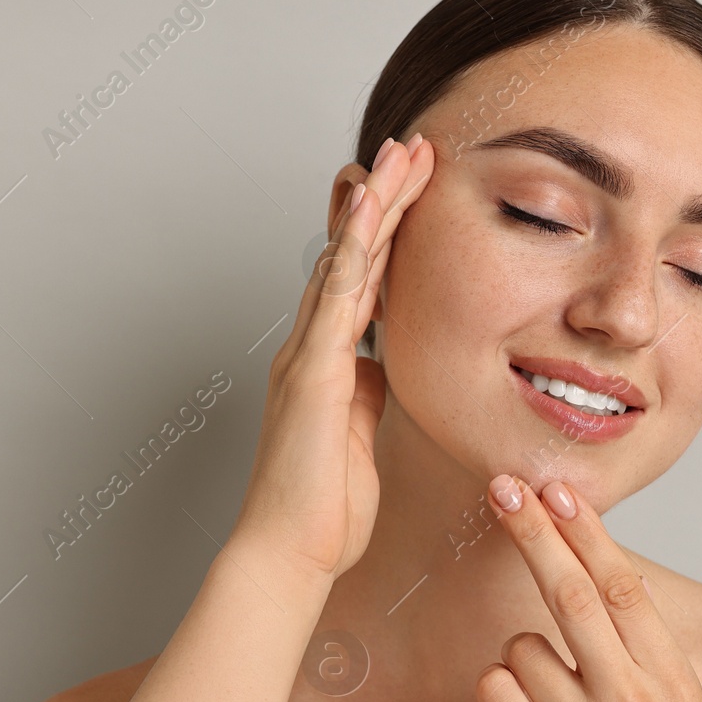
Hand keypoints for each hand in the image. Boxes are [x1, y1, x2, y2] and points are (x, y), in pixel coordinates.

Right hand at [232, 134, 434, 579]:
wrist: (288, 554)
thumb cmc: (322, 507)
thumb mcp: (362, 434)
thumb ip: (369, 391)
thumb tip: (386, 364)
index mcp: (326, 362)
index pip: (361, 278)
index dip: (385, 229)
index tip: (413, 186)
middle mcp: (310, 348)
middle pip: (350, 254)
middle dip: (382, 198)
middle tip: (410, 147)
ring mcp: (306, 356)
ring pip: (343, 262)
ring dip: (372, 206)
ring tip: (400, 157)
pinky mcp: (311, 375)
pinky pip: (334, 300)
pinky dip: (352, 252)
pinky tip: (368, 212)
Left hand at [475, 473, 701, 701]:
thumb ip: (649, 661)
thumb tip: (606, 584)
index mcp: (673, 687)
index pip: (623, 589)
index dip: (587, 532)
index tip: (559, 489)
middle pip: (569, 594)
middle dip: (533, 531)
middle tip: (502, 486)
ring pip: (522, 646)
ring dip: (525, 657)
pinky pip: (498, 692)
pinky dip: (504, 695)